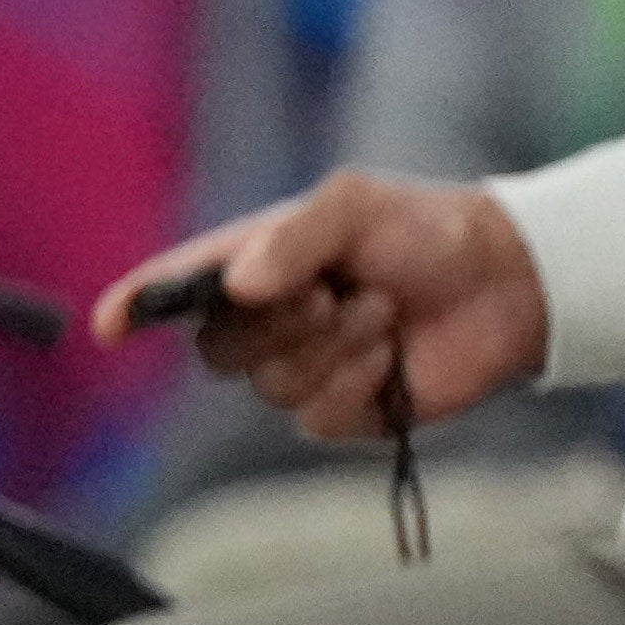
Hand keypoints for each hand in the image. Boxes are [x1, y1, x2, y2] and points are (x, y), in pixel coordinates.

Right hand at [99, 169, 549, 443]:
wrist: (513, 283)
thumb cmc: (430, 231)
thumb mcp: (355, 206)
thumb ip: (293, 237)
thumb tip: (238, 285)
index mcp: (254, 265)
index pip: (175, 289)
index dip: (135, 306)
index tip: (111, 325)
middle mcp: (269, 321)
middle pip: (217, 351)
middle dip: (275, 325)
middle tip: (330, 292)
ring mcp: (306, 369)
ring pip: (270, 386)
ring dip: (331, 349)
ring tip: (381, 314)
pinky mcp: (347, 411)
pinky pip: (317, 417)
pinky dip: (357, 384)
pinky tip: (390, 358)